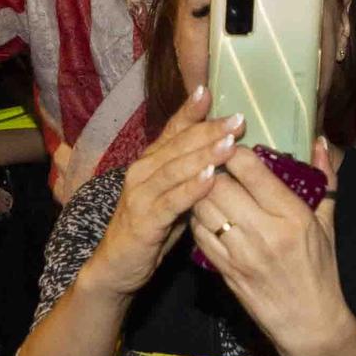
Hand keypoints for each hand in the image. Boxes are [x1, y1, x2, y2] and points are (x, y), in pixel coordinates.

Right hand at [82, 87, 241, 298]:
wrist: (117, 265)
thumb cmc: (151, 227)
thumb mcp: (174, 194)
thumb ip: (192, 173)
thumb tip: (224, 150)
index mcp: (151, 162)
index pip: (173, 130)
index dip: (191, 111)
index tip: (209, 90)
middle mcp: (142, 171)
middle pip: (178, 144)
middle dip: (209, 129)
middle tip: (238, 118)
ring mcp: (140, 194)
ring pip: (175, 169)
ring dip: (203, 154)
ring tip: (230, 142)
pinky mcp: (143, 219)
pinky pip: (170, 201)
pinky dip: (190, 189)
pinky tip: (210, 178)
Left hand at [189, 139, 352, 355]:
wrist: (308, 321)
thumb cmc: (320, 269)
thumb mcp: (328, 223)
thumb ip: (325, 178)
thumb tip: (321, 141)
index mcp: (293, 215)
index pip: (250, 169)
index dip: (234, 150)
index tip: (233, 145)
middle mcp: (264, 231)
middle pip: (218, 184)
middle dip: (212, 168)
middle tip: (214, 162)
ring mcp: (240, 252)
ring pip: (202, 206)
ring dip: (200, 191)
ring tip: (206, 184)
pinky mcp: (224, 269)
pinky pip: (198, 232)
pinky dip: (197, 217)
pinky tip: (206, 212)